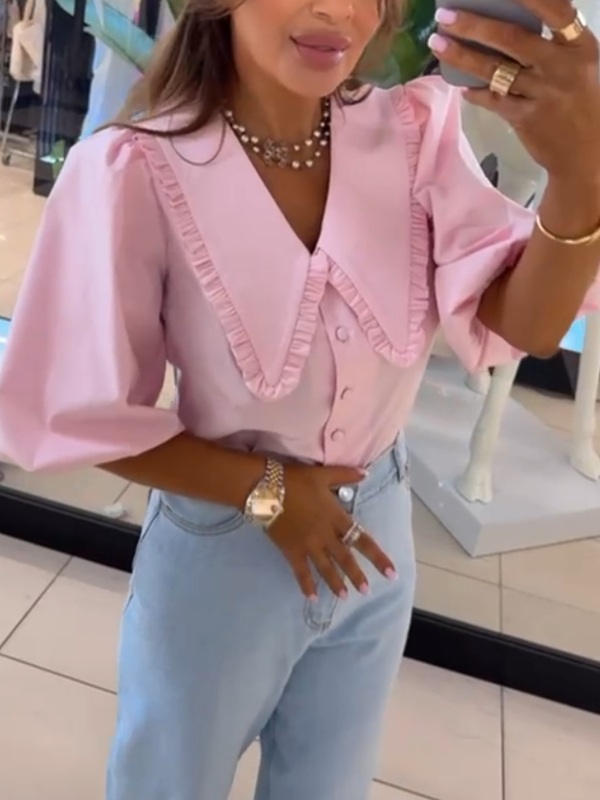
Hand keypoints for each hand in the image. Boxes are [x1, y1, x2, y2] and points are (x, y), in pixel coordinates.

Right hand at [267, 463, 396, 599]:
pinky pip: (300, 571)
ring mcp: (308, 545)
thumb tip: (366, 473)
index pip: (361, 539)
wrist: (266, 488)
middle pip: (345, 558)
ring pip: (325, 567)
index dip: (377, 556)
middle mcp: (325, 535)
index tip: (391, 572)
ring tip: (344, 597)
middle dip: (357, 575)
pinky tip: (312, 598)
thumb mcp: (323, 474)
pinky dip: (306, 585)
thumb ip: (346, 475)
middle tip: (366, 591)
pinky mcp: (291, 550)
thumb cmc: (295, 479)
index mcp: (336, 517)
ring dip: (335, 583)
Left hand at [430, 0, 599, 185]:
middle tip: (443, 16)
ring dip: (461, 56)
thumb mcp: (580, 64)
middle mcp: (561, 65)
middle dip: (472, 24)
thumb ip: (556, 42)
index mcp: (579, 45)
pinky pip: (493, 100)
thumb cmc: (582, 102)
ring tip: (437, 45)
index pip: (555, 9)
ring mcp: (542, 93)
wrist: (587, 153)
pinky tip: (461, 85)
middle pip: (510, 38)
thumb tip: (513, 19)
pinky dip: (475, 92)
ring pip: (494, 70)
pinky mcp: (526, 118)